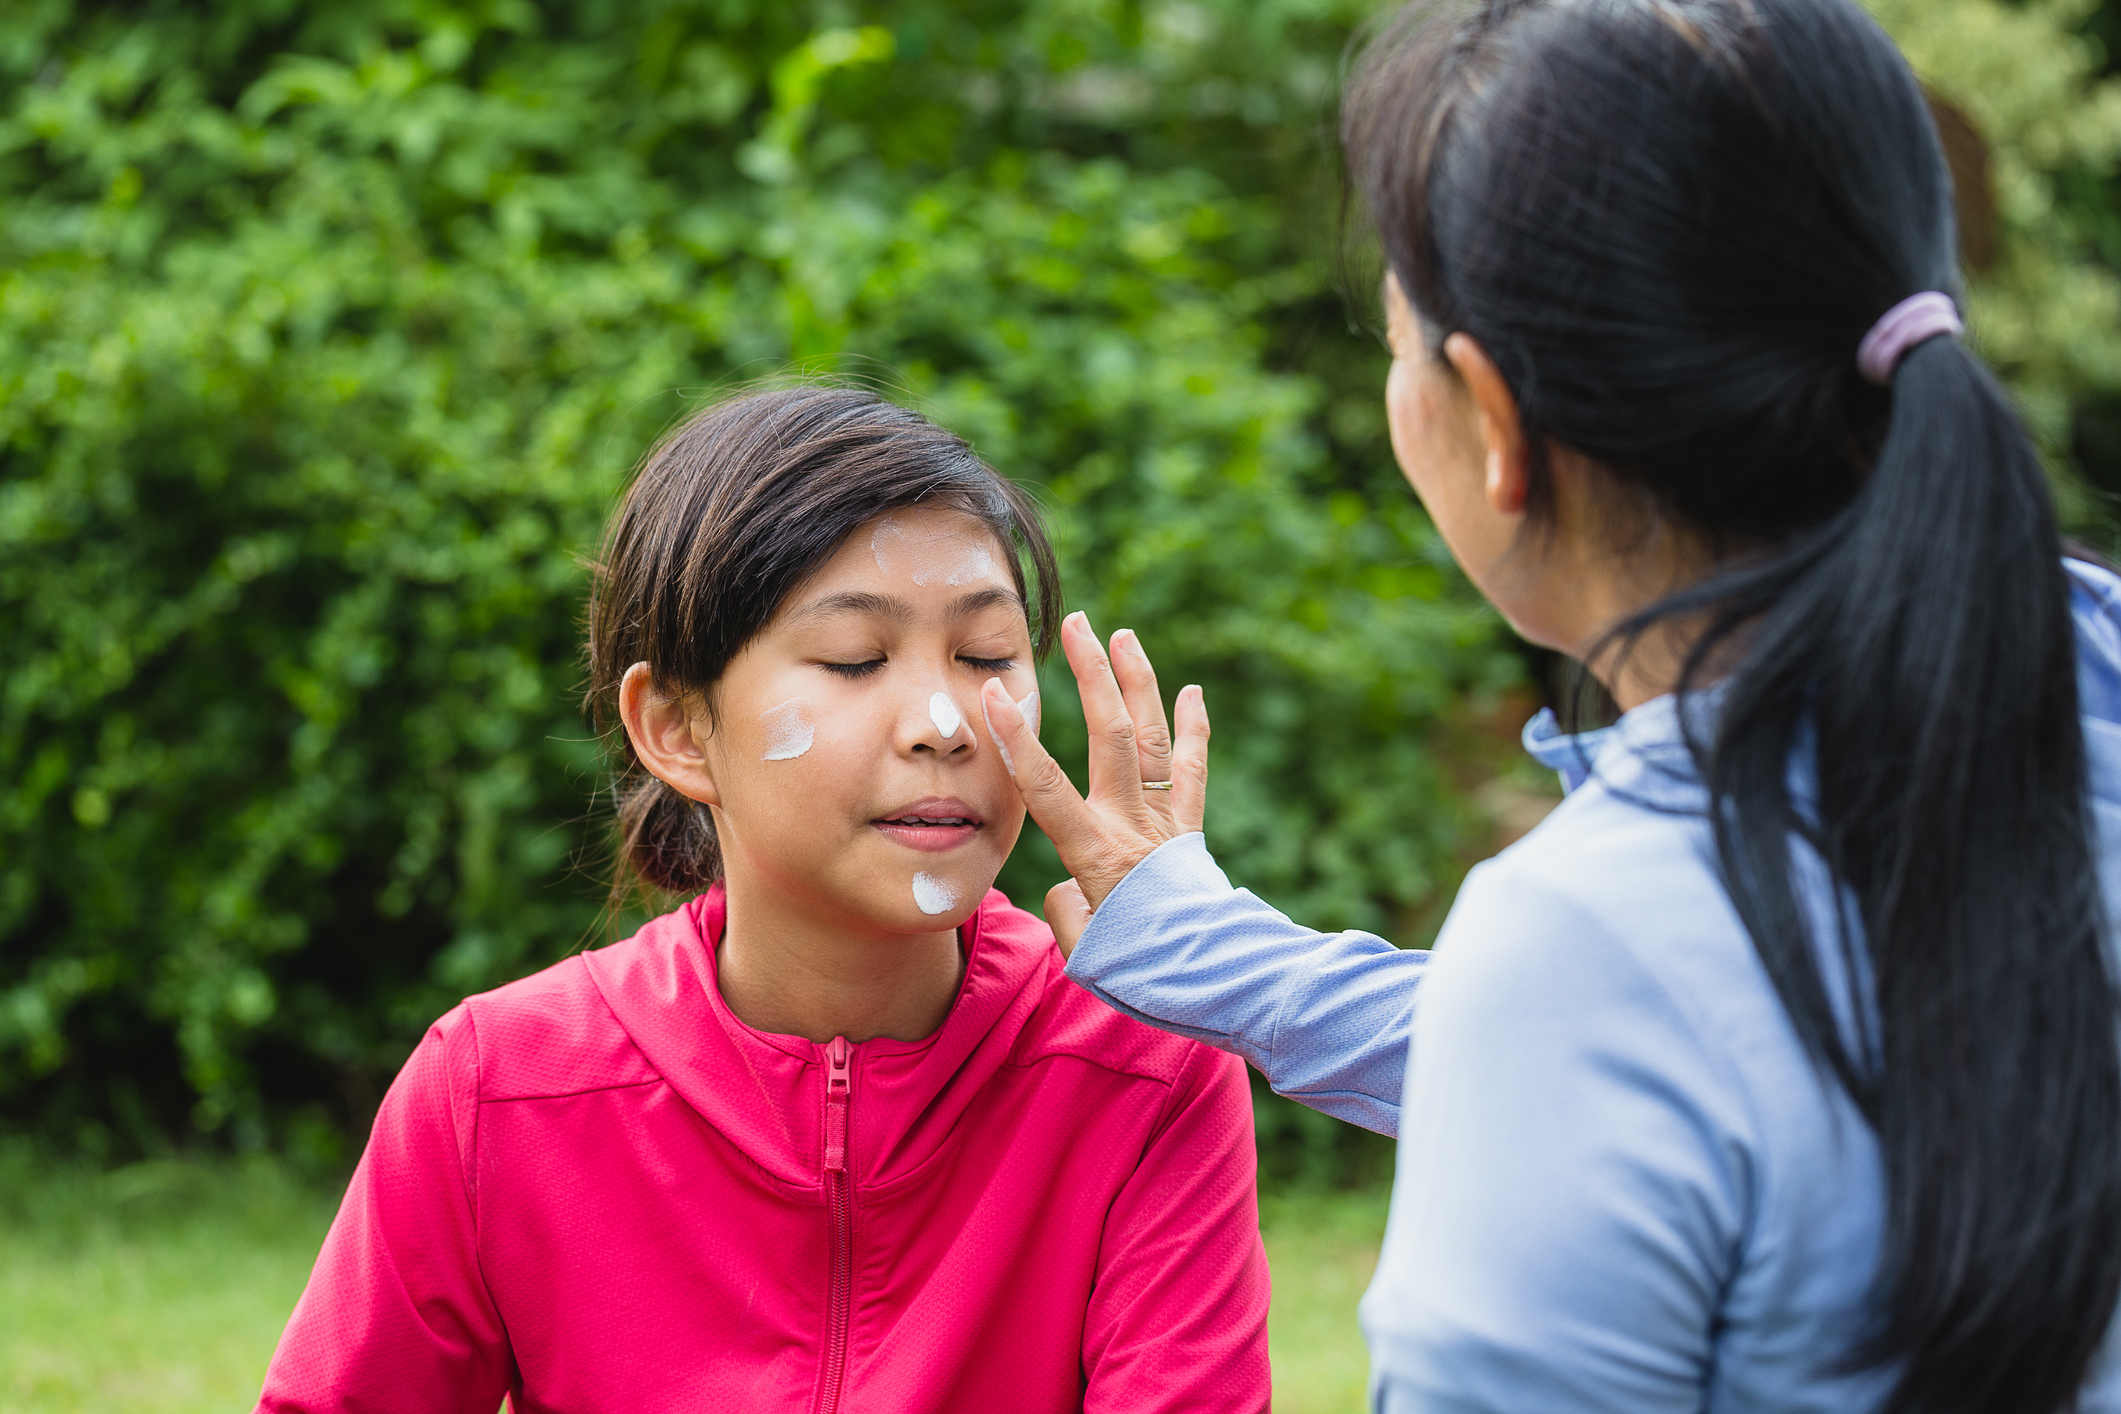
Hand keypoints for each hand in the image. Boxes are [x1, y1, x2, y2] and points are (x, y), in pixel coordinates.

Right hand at [979, 612, 1209, 955]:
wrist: (1212, 974)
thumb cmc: (1137, 968)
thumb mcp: (1082, 949)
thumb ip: (1065, 909)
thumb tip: (1068, 887)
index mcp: (1095, 854)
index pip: (1046, 787)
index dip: (1017, 738)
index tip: (994, 691)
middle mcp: (1132, 824)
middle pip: (1111, 736)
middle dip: (1091, 675)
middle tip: (1076, 625)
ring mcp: (1165, 820)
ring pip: (1151, 738)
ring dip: (1138, 682)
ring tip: (1124, 635)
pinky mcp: (1189, 827)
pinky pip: (1191, 769)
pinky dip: (1193, 728)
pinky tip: (1192, 692)